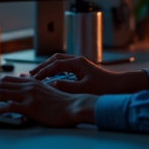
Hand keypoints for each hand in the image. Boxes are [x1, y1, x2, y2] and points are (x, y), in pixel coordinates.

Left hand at [0, 75, 97, 127]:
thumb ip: (34, 86)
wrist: (74, 106)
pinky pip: (9, 106)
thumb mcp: (46, 90)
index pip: (6, 79)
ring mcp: (29, 95)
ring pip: (1, 92)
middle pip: (0, 84)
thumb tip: (23, 80)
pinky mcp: (31, 107)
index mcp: (31, 81)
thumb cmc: (62, 102)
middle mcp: (29, 85)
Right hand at [30, 53, 148, 94]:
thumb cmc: (104, 87)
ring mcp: (79, 63)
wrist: (119, 86)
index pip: (55, 64)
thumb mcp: (84, 89)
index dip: (43, 72)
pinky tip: (48, 77)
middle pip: (55, 59)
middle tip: (29, 75)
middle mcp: (77, 60)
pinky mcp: (80, 69)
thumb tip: (51, 84)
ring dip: (47, 67)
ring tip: (35, 75)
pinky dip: (53, 70)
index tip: (33, 79)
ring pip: (58, 61)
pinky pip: (63, 66)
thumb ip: (67, 87)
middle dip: (42, 67)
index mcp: (78, 62)